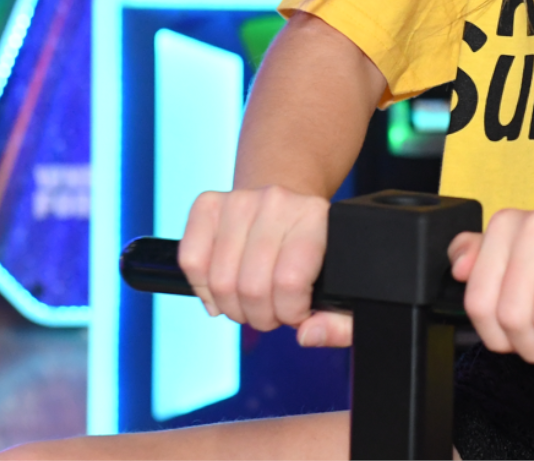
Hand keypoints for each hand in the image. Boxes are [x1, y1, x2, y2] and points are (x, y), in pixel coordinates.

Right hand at [176, 185, 351, 348]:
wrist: (290, 205)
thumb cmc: (315, 252)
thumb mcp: (343, 283)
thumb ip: (341, 323)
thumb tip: (307, 335)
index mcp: (315, 216)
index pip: (289, 282)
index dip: (289, 313)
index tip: (297, 312)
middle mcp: (277, 201)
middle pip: (251, 287)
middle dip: (261, 316)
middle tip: (273, 311)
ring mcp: (239, 200)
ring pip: (219, 281)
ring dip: (233, 307)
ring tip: (252, 302)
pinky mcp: (208, 204)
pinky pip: (190, 261)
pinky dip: (203, 288)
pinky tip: (224, 290)